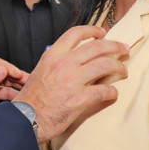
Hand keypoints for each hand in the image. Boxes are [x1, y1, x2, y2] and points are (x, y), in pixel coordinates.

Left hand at [0, 56, 27, 123]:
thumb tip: (3, 70)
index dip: (9, 68)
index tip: (19, 74)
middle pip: (4, 71)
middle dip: (17, 76)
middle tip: (31, 81)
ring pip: (6, 82)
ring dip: (17, 85)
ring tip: (30, 89)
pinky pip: (4, 92)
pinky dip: (12, 94)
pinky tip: (21, 97)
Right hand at [15, 25, 127, 143]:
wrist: (24, 119)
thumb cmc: (31, 98)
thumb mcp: (41, 71)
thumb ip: (58, 62)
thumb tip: (77, 60)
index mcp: (53, 55)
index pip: (76, 33)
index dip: (93, 30)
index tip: (103, 32)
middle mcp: (64, 64)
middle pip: (97, 47)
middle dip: (115, 46)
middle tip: (124, 49)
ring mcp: (72, 81)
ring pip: (105, 65)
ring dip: (118, 67)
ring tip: (123, 70)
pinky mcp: (79, 99)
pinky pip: (104, 90)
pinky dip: (112, 91)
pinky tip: (113, 93)